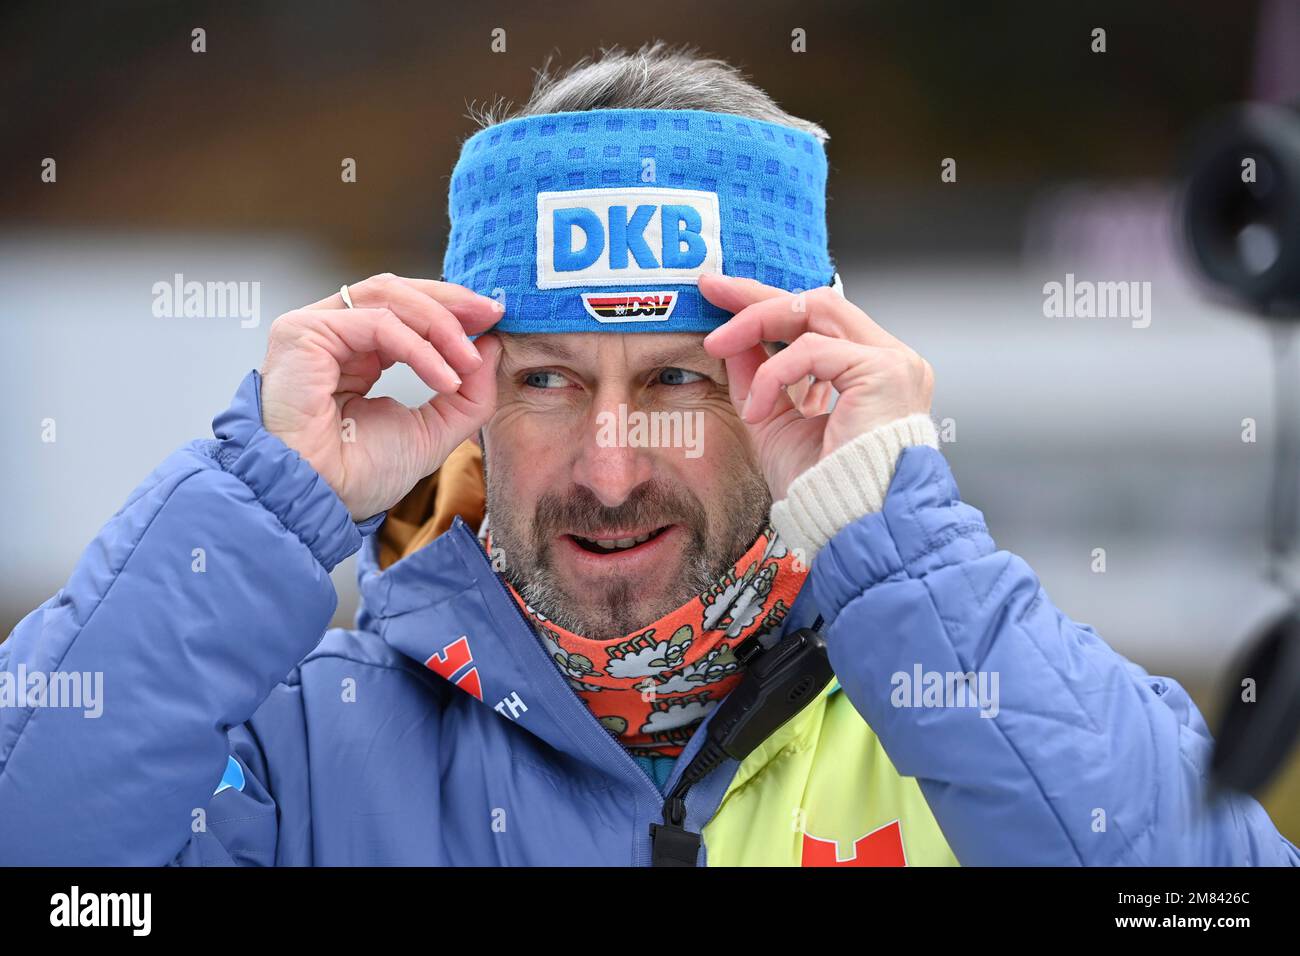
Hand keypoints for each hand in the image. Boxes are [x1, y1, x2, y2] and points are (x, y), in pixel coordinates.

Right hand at [260, 273, 503, 519]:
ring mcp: (315, 329)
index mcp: (358, 354)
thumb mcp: (433, 430)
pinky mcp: (304, 333)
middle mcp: (334, 335)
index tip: (493, 319)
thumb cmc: (358, 475)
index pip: (405, 310)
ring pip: (388, 297)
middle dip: (451, 302)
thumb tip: (491, 346)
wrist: (322, 501)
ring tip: (469, 359)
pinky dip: (419, 348)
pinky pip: (377, 323)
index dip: (451, 310)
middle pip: (397, 292)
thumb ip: (467, 393)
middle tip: (490, 314)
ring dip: (440, 324)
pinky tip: (444, 377)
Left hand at [699, 274, 933, 500]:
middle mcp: (888, 360)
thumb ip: (757, 378)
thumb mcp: (774, 422)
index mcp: (868, 373)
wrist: (852, 524)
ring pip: (816, 310)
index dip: (766, 304)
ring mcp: (892, 362)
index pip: (815, 321)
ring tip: (718, 346)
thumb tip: (730, 339)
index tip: (721, 293)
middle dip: (758, 295)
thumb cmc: (824, 489)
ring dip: (758, 322)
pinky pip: (813, 350)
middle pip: (817, 302)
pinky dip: (774, 374)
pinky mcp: (885, 371)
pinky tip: (758, 409)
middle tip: (712, 289)